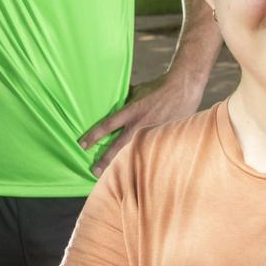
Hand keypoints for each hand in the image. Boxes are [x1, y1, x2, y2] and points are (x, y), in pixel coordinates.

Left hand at [78, 72, 203, 176]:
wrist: (183, 88)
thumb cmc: (158, 88)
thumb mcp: (137, 90)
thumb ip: (125, 99)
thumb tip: (112, 102)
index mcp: (132, 111)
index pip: (108, 125)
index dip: (94, 136)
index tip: (82, 145)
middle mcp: (140, 124)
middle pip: (118, 146)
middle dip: (105, 159)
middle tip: (93, 171)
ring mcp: (152, 132)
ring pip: (133, 153)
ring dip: (121, 165)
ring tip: (112, 177)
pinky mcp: (163, 138)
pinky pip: (149, 152)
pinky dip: (141, 162)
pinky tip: (135, 173)